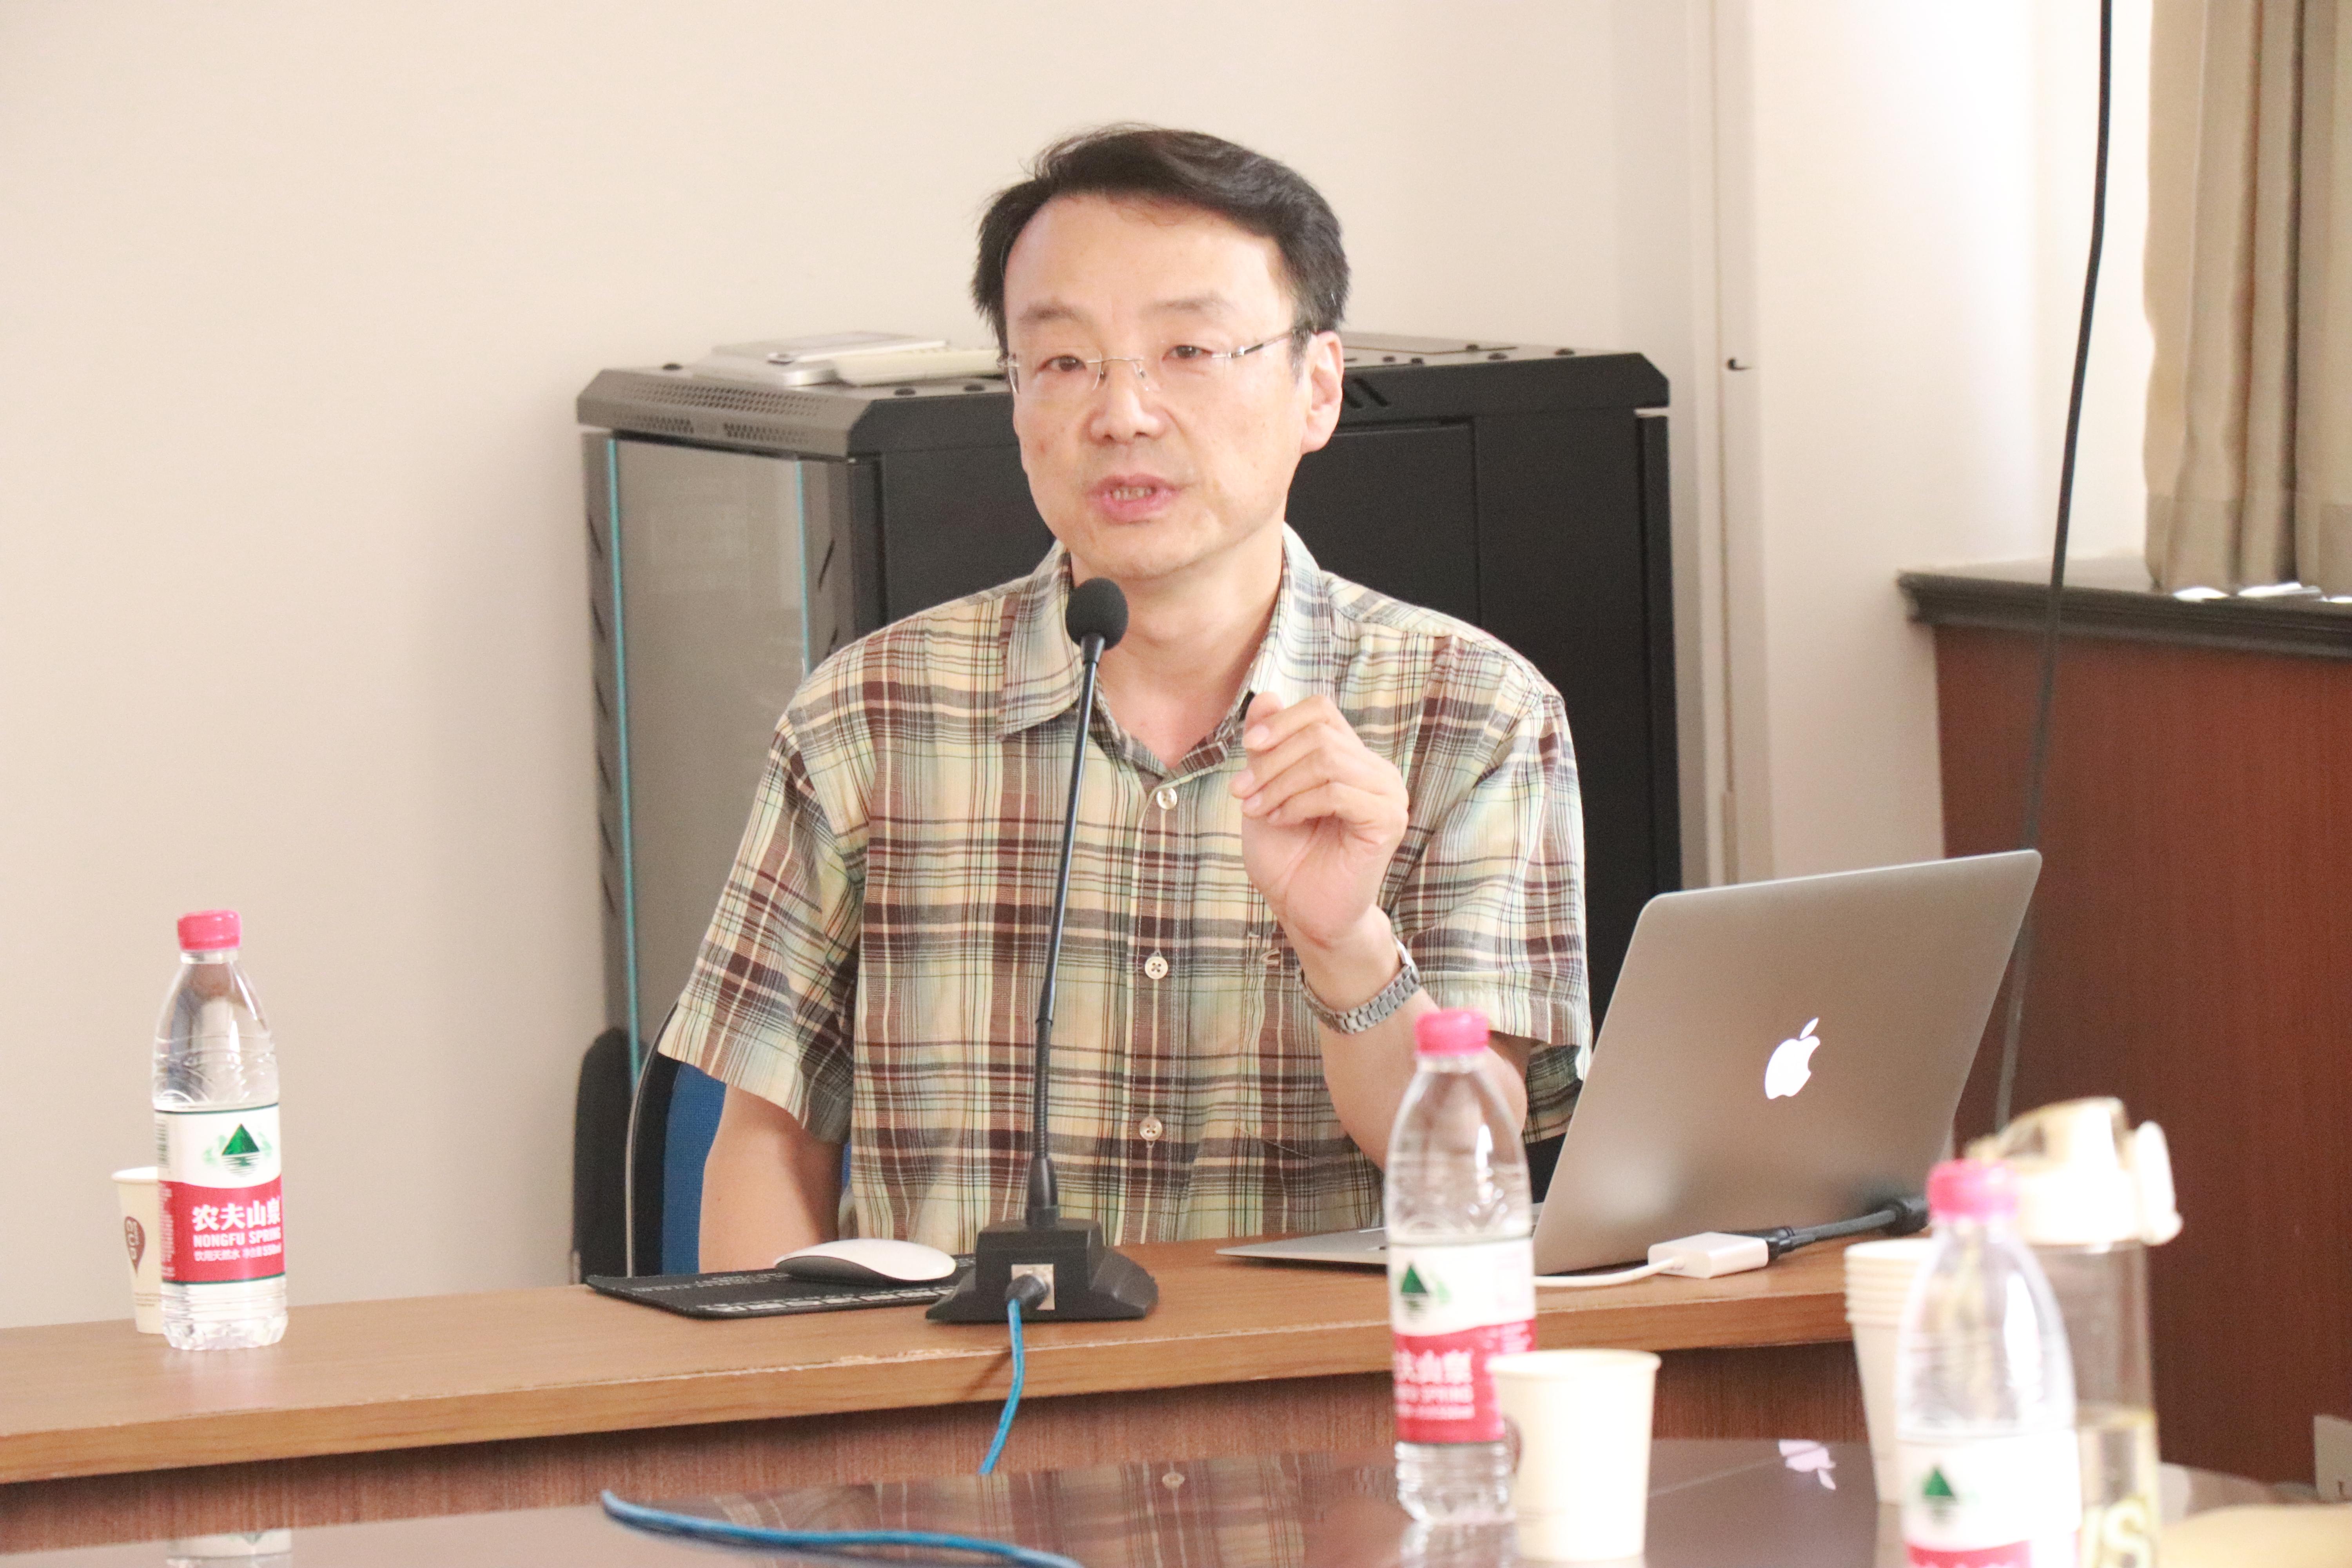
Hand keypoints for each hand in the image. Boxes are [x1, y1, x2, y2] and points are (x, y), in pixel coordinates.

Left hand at [1232, 693, 1408, 952]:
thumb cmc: (1287, 857)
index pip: (1321, 710)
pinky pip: (1338, 792)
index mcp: (1350, 757)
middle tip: (1243, 792)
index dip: (1281, 721)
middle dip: (1272, 759)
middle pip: (1320, 732)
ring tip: (1257, 810)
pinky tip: (1280, 821)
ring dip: (1280, 782)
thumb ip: (1267, 747)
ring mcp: (1388, 793)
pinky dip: (1299, 803)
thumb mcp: (1265, 791)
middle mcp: (1375, 770)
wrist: (1304, 911)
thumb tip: (1266, 695)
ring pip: (1327, 759)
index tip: (1249, 746)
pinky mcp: (1388, 820)